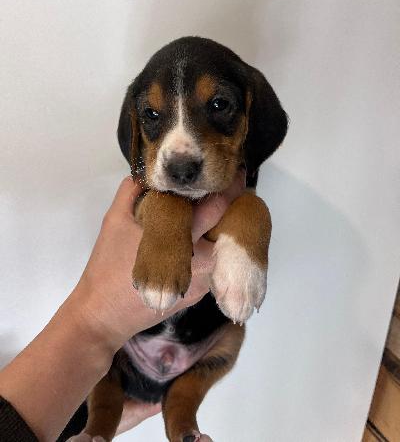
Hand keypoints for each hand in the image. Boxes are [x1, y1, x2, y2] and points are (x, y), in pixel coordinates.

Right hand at [71, 171, 245, 353]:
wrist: (104, 315)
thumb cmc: (107, 266)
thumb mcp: (114, 221)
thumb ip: (131, 192)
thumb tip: (147, 173)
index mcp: (181, 238)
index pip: (217, 207)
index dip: (227, 189)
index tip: (233, 173)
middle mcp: (201, 261)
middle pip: (227, 228)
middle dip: (228, 209)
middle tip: (228, 189)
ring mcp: (202, 280)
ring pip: (221, 248)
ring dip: (218, 231)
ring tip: (209, 216)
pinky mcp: (198, 294)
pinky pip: (211, 265)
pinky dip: (207, 250)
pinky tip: (195, 242)